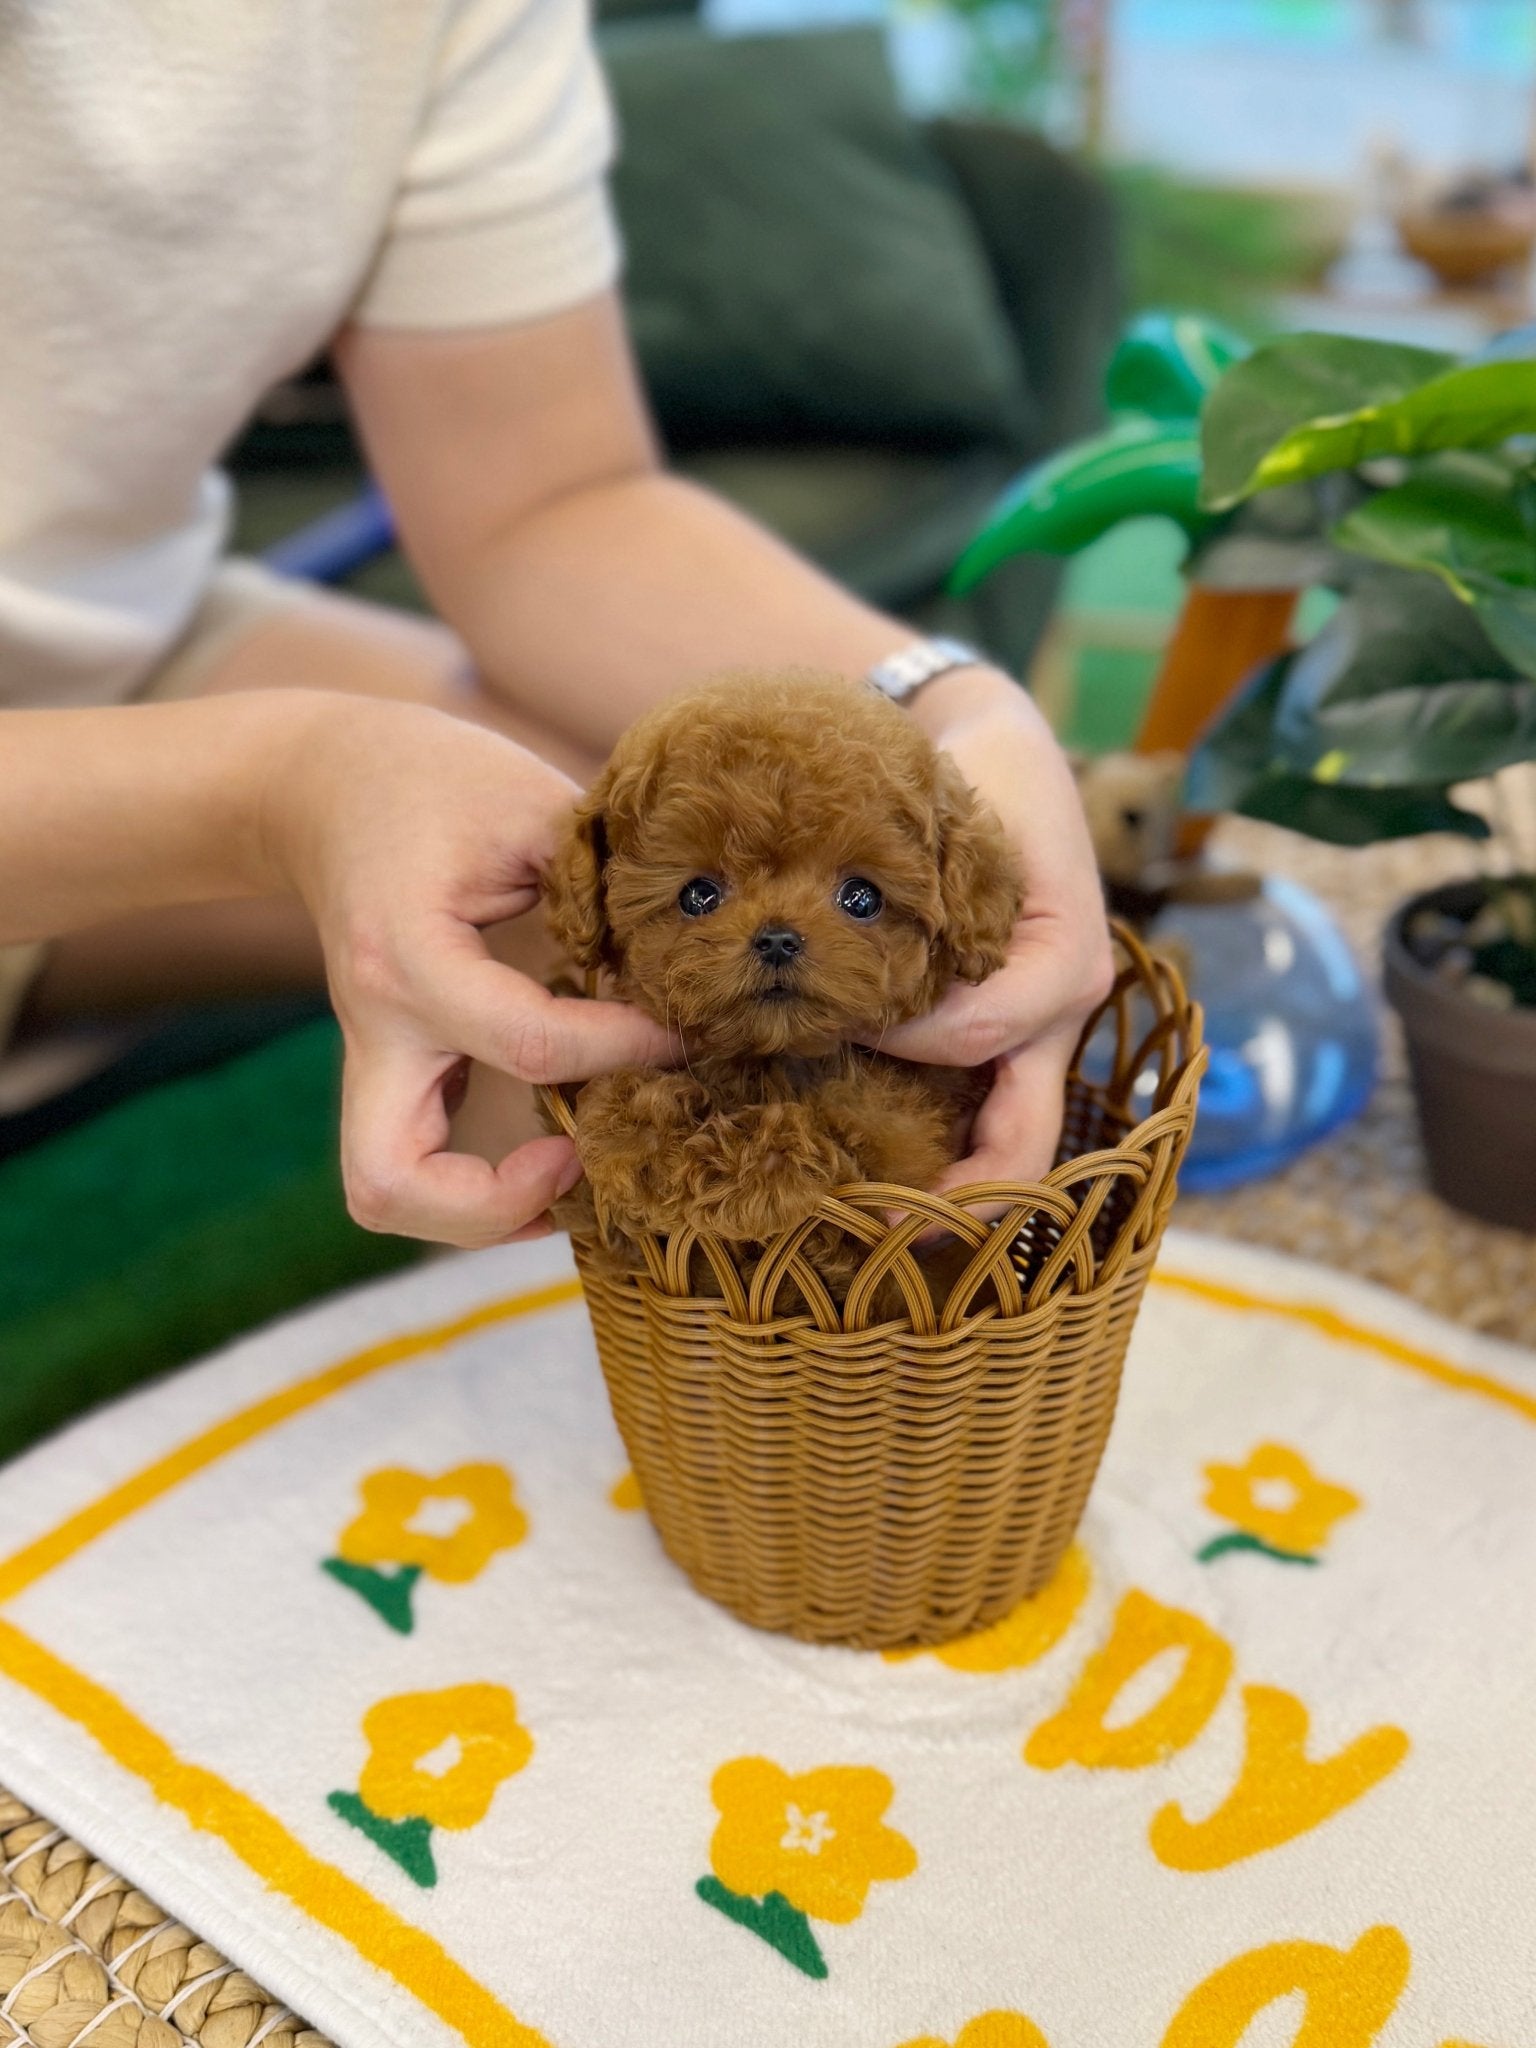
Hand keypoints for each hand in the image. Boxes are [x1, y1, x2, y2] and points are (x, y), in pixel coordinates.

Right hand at [263, 695, 673, 1246]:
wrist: (324, 783)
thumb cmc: (435, 780)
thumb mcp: (528, 799)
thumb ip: (603, 878)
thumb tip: (696, 955)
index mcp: (408, 955)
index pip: (526, 1043)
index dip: (622, 1051)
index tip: (683, 1034)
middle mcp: (376, 1025)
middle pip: (392, 1179)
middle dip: (497, 1204)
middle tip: (582, 1157)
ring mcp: (371, 1058)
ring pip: (385, 1191)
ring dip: (480, 1214)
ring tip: (573, 1173)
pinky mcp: (388, 1071)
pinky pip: (412, 1166)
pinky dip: (479, 1189)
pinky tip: (558, 1153)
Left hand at [877, 670, 1113, 1190]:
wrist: (996, 751)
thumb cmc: (976, 776)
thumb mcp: (952, 816)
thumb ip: (917, 893)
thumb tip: (842, 982)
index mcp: (1065, 959)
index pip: (978, 1034)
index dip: (903, 1041)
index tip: (836, 1020)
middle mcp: (1067, 1014)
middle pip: (1028, 1138)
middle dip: (960, 1195)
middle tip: (873, 1228)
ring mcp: (1046, 1036)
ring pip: (1014, 1140)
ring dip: (949, 1184)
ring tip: (871, 1218)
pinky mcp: (1016, 1041)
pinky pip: (989, 1112)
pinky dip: (942, 1147)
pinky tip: (875, 1162)